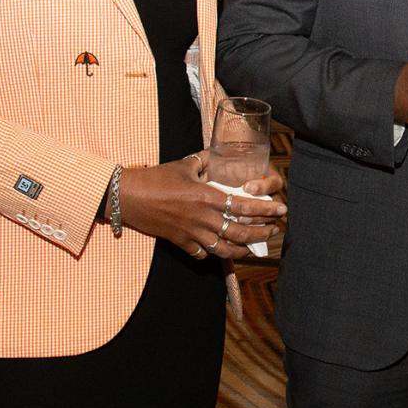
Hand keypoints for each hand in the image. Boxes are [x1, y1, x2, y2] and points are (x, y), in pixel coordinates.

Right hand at [118, 153, 285, 259]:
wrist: (127, 197)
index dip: (265, 209)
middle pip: (240, 231)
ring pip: (225, 248)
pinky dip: (213, 254)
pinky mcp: (180, 242)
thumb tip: (217, 153)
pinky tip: (221, 251)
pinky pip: (202, 254)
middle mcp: (203, 217)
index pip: (243, 205)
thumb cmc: (156, 177)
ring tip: (255, 247)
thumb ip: (204, 160)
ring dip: (243, 249)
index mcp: (207, 196)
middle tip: (274, 231)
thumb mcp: (184, 165)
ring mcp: (191, 233)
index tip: (280, 210)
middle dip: (261, 233)